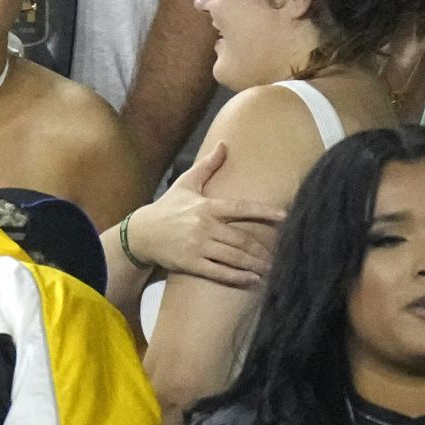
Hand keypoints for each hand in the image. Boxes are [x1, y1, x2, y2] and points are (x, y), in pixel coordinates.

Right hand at [124, 142, 285, 286]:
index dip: (263, 212)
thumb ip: (207, 165)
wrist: (141, 233)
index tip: (284, 216)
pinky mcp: (191, 263)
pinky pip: (219, 272)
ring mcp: (198, 246)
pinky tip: (252, 279)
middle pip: (241, 239)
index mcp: (206, 207)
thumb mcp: (185, 184)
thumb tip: (224, 144)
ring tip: (269, 268)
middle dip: (262, 249)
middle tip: (278, 255)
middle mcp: (204, 226)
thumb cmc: (167, 207)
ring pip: (234, 257)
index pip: (240, 208)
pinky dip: (238, 277)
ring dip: (255, 264)